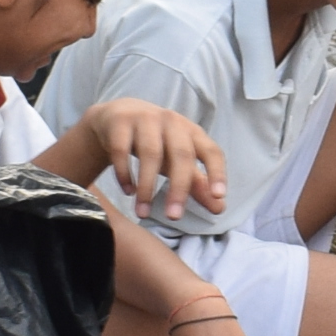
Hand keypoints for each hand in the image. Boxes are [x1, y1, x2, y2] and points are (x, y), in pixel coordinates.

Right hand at [87, 100, 227, 219]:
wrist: (116, 118)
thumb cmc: (156, 143)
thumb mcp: (178, 161)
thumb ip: (198, 183)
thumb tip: (220, 208)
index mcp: (192, 132)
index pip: (211, 151)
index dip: (217, 172)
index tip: (218, 196)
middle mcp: (172, 121)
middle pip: (181, 155)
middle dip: (179, 188)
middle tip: (173, 218)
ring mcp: (145, 118)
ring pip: (150, 153)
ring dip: (147, 187)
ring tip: (143, 213)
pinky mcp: (119, 121)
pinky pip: (121, 150)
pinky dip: (125, 173)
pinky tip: (128, 192)